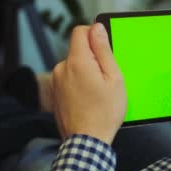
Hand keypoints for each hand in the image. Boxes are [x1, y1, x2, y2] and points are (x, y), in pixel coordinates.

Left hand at [52, 24, 126, 144]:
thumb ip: (103, 50)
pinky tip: (90, 100)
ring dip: (87, 73)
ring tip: (99, 93)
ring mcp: (56, 81)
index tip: (106, 50)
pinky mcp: (56, 93)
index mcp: (77, 62)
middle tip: (107, 79)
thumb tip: (97, 28)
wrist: (87, 141)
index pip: (80, 31)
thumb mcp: (114, 78)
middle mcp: (62, 68)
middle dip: (94, 59)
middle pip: (79, 50)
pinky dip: (80, 84)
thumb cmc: (105, 112)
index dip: (95, 35)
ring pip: (75, 65)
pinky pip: (70, 79)